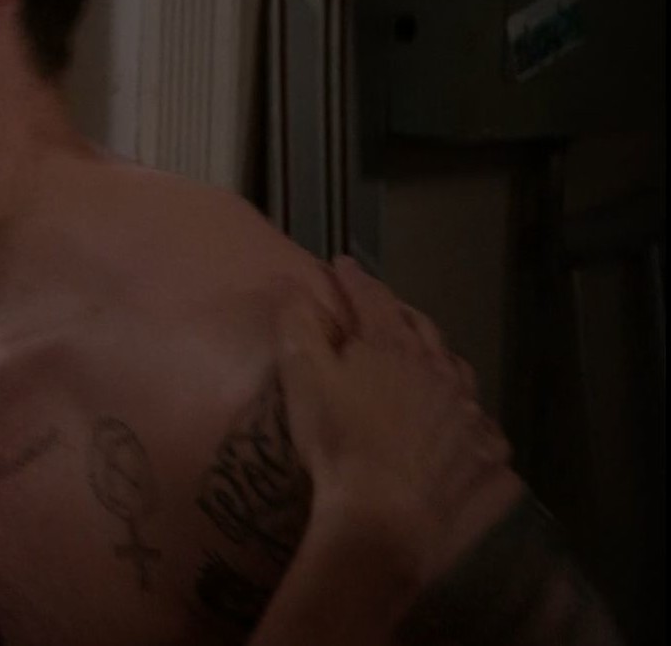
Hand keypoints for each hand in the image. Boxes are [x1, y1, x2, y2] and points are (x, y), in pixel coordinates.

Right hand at [277, 258, 521, 589]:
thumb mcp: (303, 378)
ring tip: (427, 365)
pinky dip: (467, 418)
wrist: (386, 516)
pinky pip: (481, 426)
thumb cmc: (338, 442)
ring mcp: (470, 412)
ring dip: (440, 362)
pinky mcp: (487, 454)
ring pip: (458, 372)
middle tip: (383, 311)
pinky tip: (458, 428)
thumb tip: (293, 287)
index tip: (342, 264)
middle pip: (421, 329)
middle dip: (400, 314)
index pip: (373, 298)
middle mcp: (440, 369)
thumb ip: (297, 326)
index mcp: (394, 345)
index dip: (355, 279)